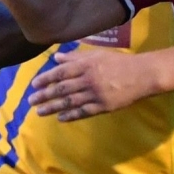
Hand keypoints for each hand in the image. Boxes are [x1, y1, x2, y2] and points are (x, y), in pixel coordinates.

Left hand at [30, 50, 146, 120]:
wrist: (142, 75)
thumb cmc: (119, 62)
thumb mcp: (97, 55)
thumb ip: (75, 57)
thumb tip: (56, 58)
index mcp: (86, 65)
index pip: (61, 72)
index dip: (45, 79)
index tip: (33, 85)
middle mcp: (88, 80)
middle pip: (62, 89)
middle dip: (45, 95)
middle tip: (31, 101)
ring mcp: (96, 94)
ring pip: (70, 102)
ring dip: (53, 107)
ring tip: (40, 112)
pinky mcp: (103, 106)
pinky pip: (84, 112)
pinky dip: (71, 115)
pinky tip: (60, 118)